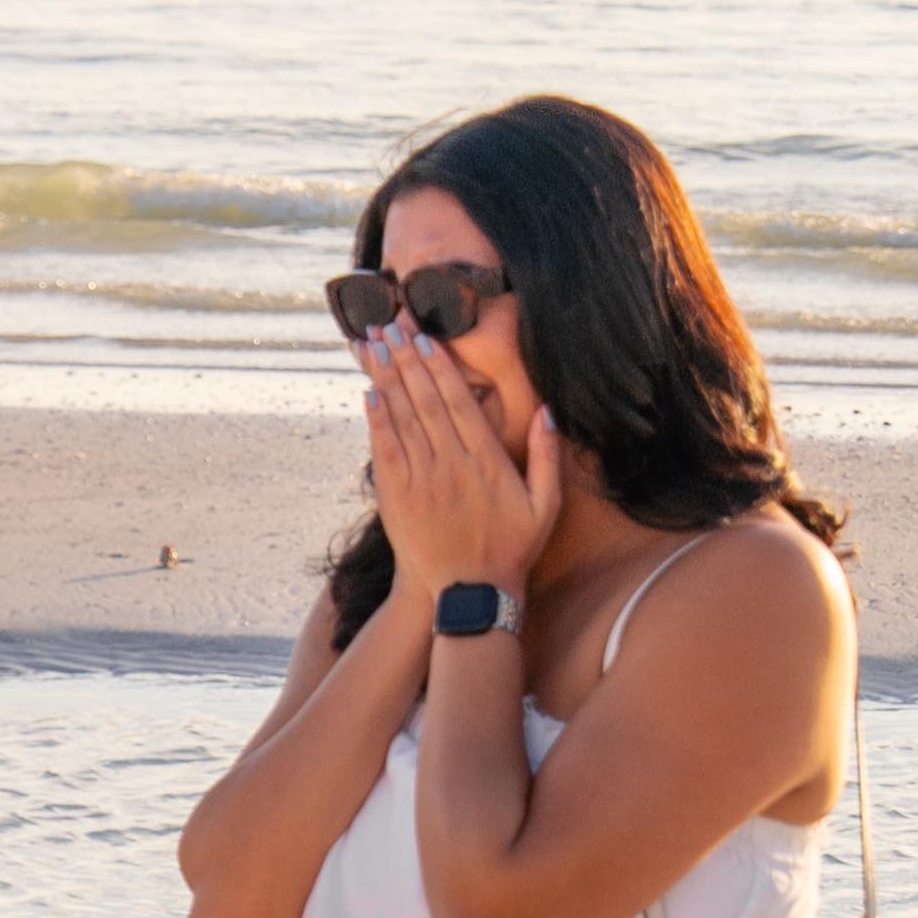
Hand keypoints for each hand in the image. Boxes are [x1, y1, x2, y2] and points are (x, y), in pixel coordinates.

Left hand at [356, 331, 562, 600]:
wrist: (470, 594)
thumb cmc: (511, 548)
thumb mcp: (546, 506)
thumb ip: (549, 456)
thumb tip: (547, 410)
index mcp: (487, 460)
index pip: (459, 401)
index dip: (439, 365)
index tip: (425, 335)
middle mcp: (452, 464)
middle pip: (425, 400)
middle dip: (406, 358)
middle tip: (390, 323)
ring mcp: (422, 480)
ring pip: (401, 418)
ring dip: (386, 377)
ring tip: (372, 344)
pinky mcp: (399, 498)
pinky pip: (386, 451)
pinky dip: (377, 420)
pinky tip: (368, 392)